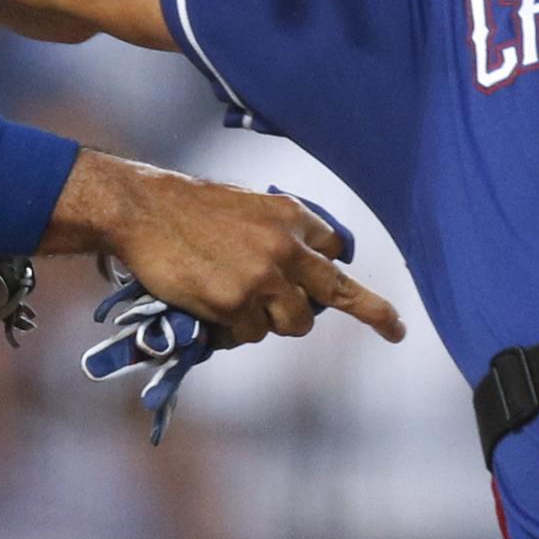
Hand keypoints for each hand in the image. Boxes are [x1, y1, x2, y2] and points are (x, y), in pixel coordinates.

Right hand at [93, 167, 403, 347]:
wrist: (144, 210)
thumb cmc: (188, 208)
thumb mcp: (245, 204)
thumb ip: (276, 232)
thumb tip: (298, 268)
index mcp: (291, 215)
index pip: (333, 247)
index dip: (331, 266)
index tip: (352, 280)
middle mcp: (287, 246)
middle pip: (340, 289)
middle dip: (373, 311)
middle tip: (395, 329)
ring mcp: (265, 278)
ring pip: (296, 323)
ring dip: (275, 322)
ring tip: (241, 306)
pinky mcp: (238, 304)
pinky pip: (253, 335)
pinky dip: (237, 331)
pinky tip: (214, 310)